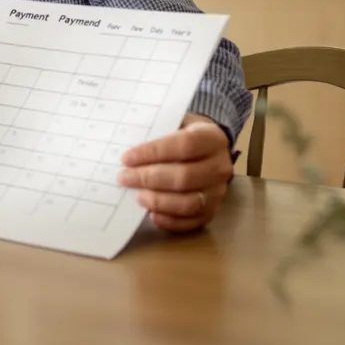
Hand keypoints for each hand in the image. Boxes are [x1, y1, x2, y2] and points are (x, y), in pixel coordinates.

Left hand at [118, 113, 232, 232]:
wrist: (207, 149)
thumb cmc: (182, 134)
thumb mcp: (174, 123)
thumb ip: (156, 132)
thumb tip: (128, 152)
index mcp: (212, 139)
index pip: (184, 145)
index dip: (154, 152)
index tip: (127, 158)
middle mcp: (220, 167)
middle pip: (185, 177)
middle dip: (149, 179)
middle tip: (125, 178)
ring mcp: (218, 192)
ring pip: (190, 203)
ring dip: (159, 201)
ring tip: (138, 196)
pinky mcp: (213, 211)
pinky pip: (192, 221)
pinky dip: (170, 221)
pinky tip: (152, 215)